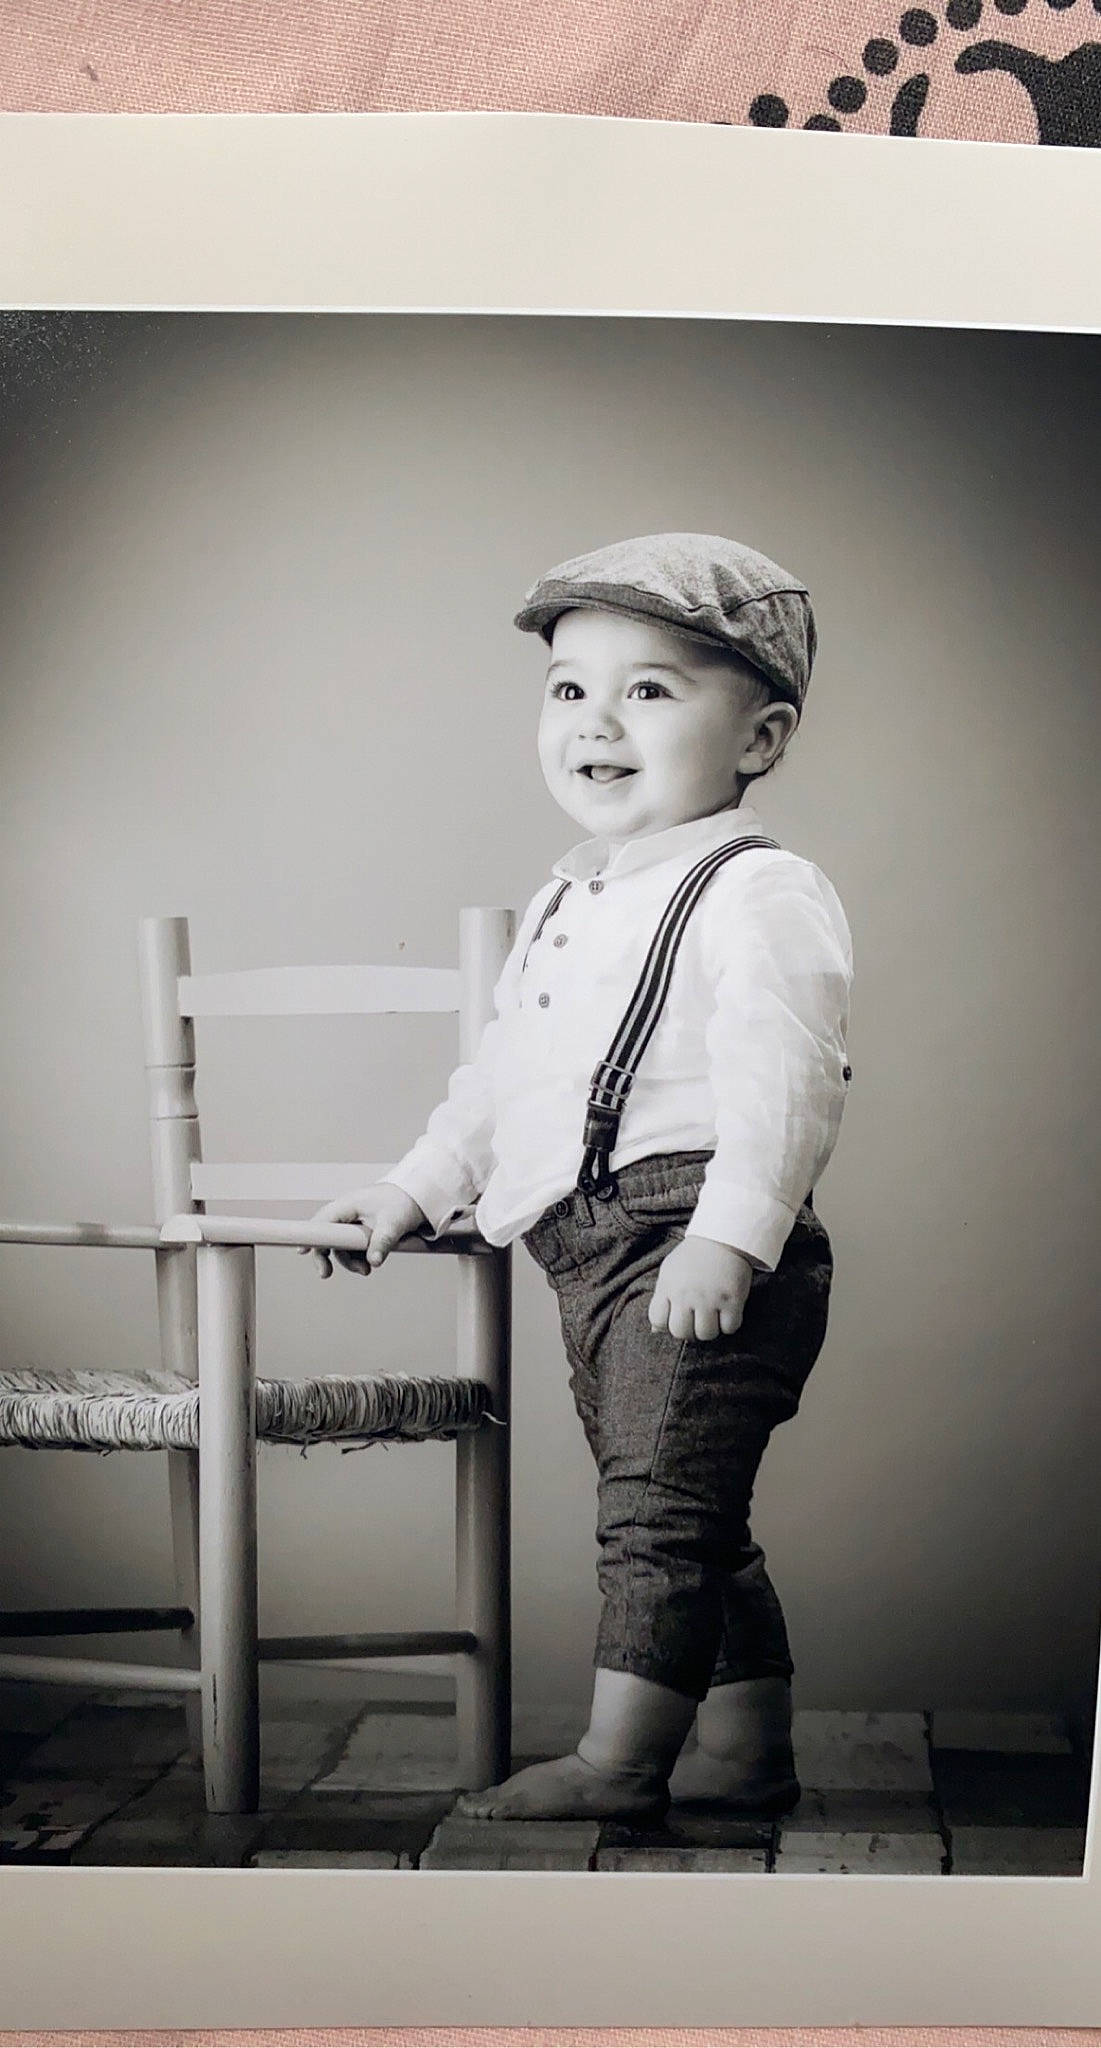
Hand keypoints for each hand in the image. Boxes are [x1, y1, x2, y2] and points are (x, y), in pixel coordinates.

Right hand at [301, 1182, 428, 1278]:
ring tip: (366, 1270)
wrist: (418, 1198)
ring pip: (341, 1246)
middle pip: (328, 1238)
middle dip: (329, 1256)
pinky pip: (353, 1248)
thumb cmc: (403, 1203)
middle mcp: (346, 1213)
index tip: (302, 1251)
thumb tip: (374, 1262)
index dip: (311, 1236)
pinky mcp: (361, 1231)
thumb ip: (382, 1242)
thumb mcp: (393, 1223)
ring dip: (349, 1261)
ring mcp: (353, 1223)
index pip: (322, 1221)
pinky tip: (371, 1263)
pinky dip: (359, 1258)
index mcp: (348, 1205)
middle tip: (325, 1274)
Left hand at [648, 1235, 756, 1343]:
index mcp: (668, 1286)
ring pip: (706, 1334)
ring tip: (713, 1316)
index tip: (678, 1316)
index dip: (667, 1324)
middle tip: (697, 1320)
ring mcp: (710, 1297)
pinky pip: (730, 1328)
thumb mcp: (670, 1272)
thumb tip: (655, 1330)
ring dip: (710, 1329)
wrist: (723, 1235)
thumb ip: (662, 1299)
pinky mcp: (732, 1299)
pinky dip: (730, 1324)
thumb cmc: (694, 1257)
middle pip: (681, 1332)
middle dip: (689, 1331)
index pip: (658, 1321)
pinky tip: (728, 1312)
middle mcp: (686, 1294)